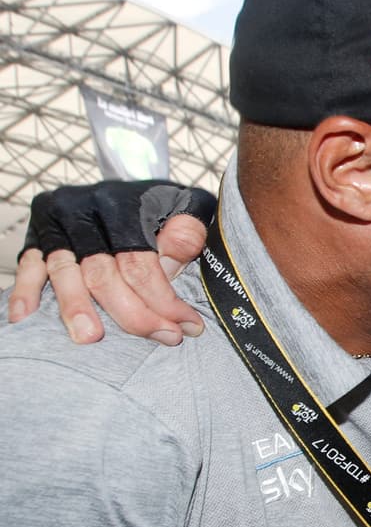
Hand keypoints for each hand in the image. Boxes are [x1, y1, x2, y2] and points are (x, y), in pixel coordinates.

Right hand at [7, 181, 213, 343]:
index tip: (187, 327)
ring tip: (90, 337)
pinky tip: (26, 316)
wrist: (130, 188)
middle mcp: (84, 210)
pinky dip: (25, 291)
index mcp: (122, 204)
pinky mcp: (36, 235)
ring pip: (64, 271)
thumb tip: (174, 261)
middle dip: (132, 313)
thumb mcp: (188, 207)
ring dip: (75, 307)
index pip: (139, 263)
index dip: (164, 300)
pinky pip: (29, 265)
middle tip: (161, 338)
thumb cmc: (162, 207)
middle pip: (102, 272)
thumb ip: (187, 232)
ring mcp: (57, 223)